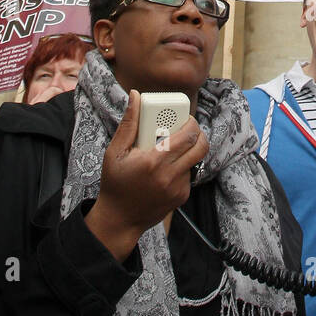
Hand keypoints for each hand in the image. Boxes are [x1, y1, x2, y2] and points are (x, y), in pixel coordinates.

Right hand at [85, 90, 208, 260]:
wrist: (119, 220)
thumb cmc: (114, 183)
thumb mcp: (115, 152)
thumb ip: (128, 123)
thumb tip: (136, 95)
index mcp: (154, 162)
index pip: (188, 136)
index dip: (191, 123)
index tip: (184, 118)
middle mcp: (170, 176)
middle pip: (200, 147)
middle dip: (197, 133)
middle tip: (186, 128)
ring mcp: (178, 189)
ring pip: (196, 160)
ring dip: (189, 150)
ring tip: (173, 147)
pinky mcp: (181, 198)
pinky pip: (189, 175)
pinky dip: (182, 167)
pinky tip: (166, 168)